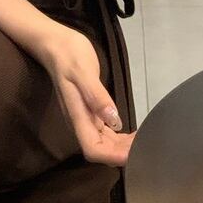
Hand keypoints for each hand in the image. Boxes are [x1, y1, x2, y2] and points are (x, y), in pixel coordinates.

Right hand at [30, 21, 133, 167]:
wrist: (56, 44)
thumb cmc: (70, 55)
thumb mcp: (84, 72)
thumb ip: (98, 97)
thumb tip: (115, 122)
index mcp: (78, 115)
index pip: (93, 149)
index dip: (113, 157)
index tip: (135, 155)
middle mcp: (80, 121)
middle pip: (100, 150)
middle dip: (122, 153)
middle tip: (147, 146)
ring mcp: (84, 117)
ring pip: (103, 143)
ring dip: (122, 147)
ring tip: (144, 142)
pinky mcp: (89, 111)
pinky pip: (104, 132)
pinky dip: (119, 137)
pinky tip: (131, 134)